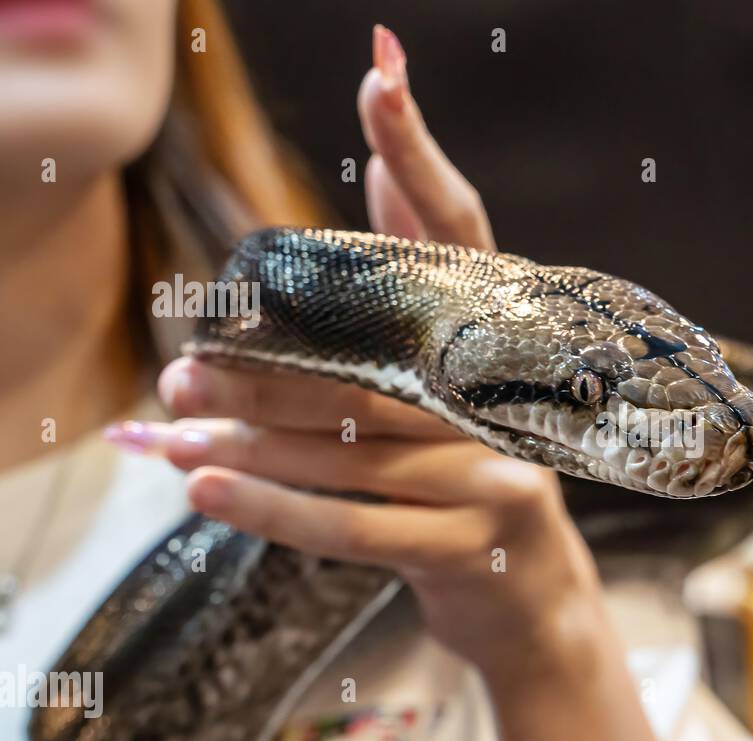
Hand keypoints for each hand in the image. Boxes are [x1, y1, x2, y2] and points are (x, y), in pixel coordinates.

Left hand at [107, 25, 606, 688]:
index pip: (458, 231)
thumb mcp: (448, 394)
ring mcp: (500, 473)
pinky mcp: (475, 545)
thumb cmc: (470, 486)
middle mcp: (509, 397)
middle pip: (369, 359)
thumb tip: (367, 186)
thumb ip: (406, 297)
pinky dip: (275, 506)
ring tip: (174, 433)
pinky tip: (208, 491)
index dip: (419, 155)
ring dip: (251, 438)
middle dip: (267, 364)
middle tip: (186, 366)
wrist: (533, 604)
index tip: (382, 77)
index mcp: (500, 343)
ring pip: (351, 445)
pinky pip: (357, 524)